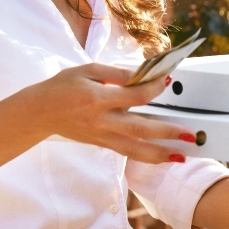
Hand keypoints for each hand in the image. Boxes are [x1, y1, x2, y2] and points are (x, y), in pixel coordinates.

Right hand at [26, 63, 193, 164]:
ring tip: (182, 156)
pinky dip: (146, 157)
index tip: (169, 80)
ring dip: (160, 154)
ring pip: (135, 149)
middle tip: (190, 134)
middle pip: (140, 129)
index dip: (154, 88)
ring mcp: (102, 136)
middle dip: (167, 132)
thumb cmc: (63, 86)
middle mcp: (102, 121)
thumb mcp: (88, 70)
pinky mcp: (101, 144)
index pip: (134, 96)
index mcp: (98, 98)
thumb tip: (144, 74)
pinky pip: (127, 152)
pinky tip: (162, 158)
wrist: (39, 112)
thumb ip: (117, 74)